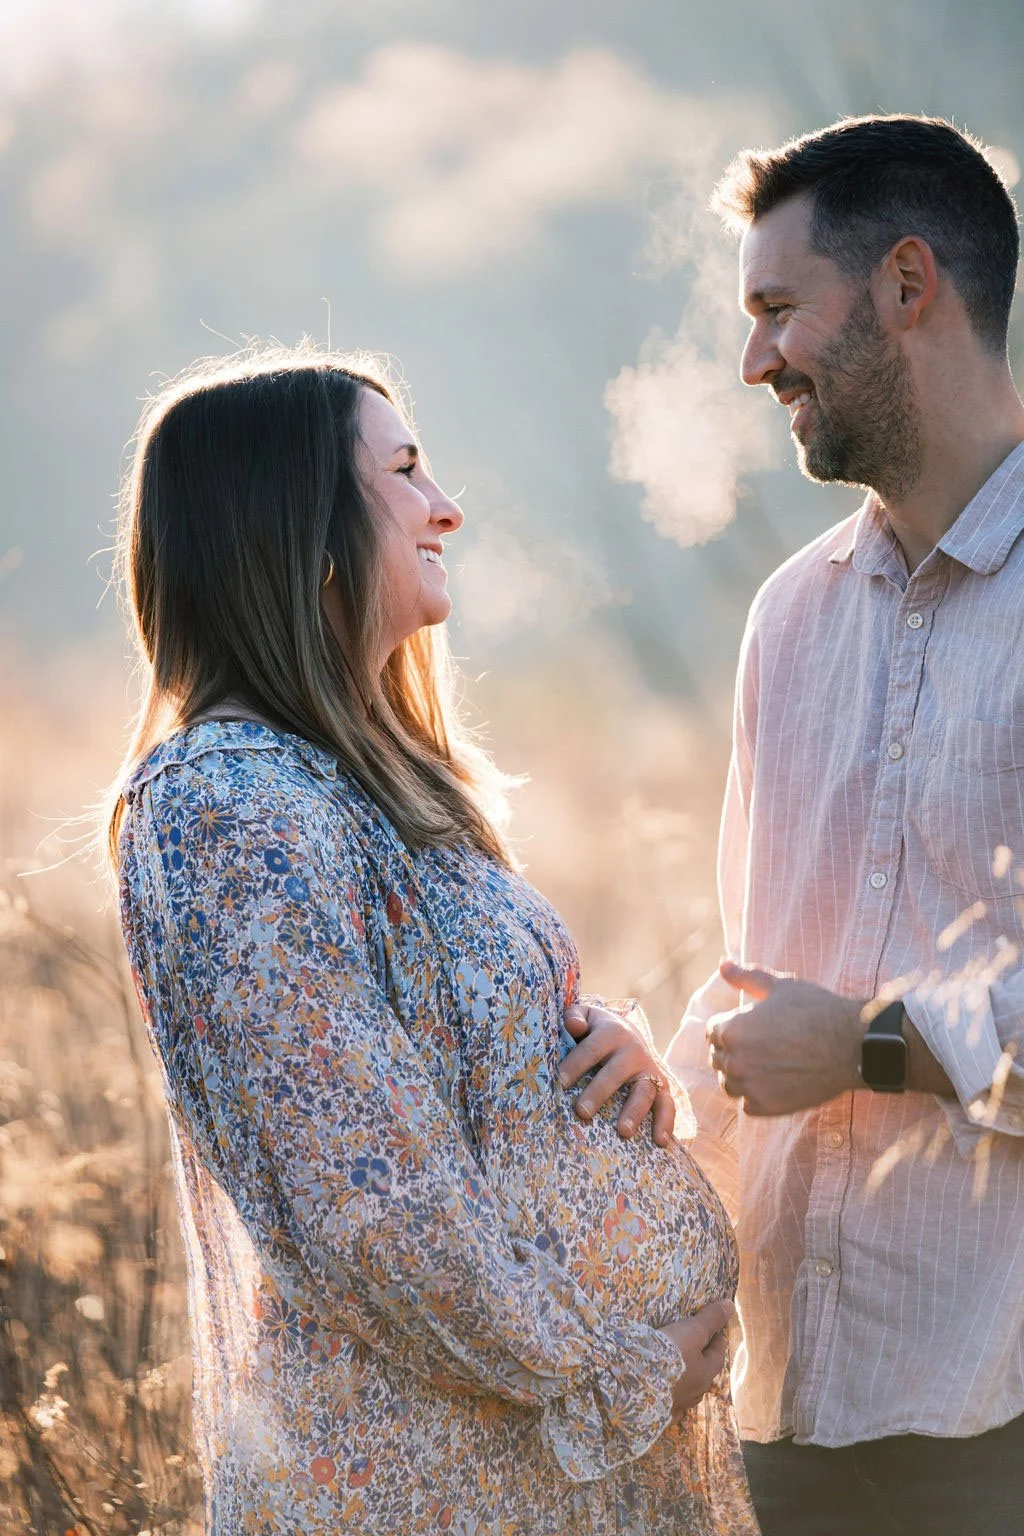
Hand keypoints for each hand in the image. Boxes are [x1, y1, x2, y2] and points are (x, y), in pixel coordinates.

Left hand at [559, 1001, 675, 1145]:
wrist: (627, 1032)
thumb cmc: (596, 1029)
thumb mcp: (586, 1016)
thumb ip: (575, 1017)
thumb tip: (573, 1026)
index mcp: (612, 1032)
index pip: (592, 1048)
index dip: (576, 1064)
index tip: (560, 1082)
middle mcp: (633, 1051)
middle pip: (616, 1072)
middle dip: (599, 1092)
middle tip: (582, 1112)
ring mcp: (649, 1069)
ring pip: (644, 1090)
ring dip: (635, 1111)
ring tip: (623, 1132)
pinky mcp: (662, 1086)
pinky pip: (667, 1104)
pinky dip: (666, 1122)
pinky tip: (660, 1142)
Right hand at [659, 1298, 734, 1418]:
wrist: (637, 1385)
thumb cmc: (669, 1355)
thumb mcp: (691, 1331)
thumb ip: (710, 1319)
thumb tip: (731, 1305)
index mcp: (705, 1374)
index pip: (717, 1355)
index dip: (717, 1341)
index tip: (717, 1333)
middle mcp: (695, 1393)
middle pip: (704, 1375)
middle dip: (702, 1363)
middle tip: (697, 1350)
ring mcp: (677, 1405)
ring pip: (687, 1391)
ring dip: (685, 1380)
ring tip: (677, 1371)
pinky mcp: (657, 1413)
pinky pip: (667, 1403)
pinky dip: (667, 1396)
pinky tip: (661, 1393)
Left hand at [707, 961, 863, 1115]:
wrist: (851, 1046)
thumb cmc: (816, 1010)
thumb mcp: (779, 986)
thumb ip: (746, 977)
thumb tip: (723, 964)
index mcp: (731, 1030)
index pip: (712, 1032)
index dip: (730, 1026)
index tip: (750, 1027)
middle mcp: (734, 1061)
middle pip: (718, 1058)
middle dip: (733, 1050)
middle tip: (762, 1045)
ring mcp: (749, 1087)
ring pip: (729, 1084)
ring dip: (741, 1075)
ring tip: (765, 1065)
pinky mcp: (766, 1107)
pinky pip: (747, 1105)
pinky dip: (756, 1096)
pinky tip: (775, 1083)